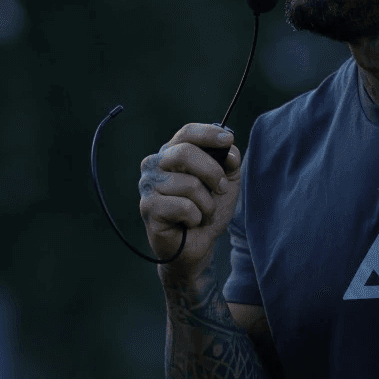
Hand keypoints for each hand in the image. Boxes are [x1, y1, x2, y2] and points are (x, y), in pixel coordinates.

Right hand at [138, 123, 242, 283]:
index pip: (186, 133)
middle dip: (213, 173)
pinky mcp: (148, 208)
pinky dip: (196, 217)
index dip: (207, 133)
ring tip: (201, 212)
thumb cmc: (208, 209)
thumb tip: (230, 150)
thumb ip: (230, 161)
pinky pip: (184, 207)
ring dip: (207, 203)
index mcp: (171, 153)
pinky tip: (189, 223)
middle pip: (185, 152)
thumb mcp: (227, 182)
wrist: (198, 245)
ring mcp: (148, 186)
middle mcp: (155, 165)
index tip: (227, 139)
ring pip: (189, 184)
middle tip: (220, 189)